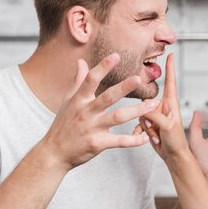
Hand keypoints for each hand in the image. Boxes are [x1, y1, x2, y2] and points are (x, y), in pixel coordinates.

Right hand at [40, 53, 159, 170]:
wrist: (54, 152)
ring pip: (118, 117)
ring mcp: (92, 128)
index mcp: (79, 100)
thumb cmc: (63, 125)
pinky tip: (145, 138)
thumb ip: (77, 81)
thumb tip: (81, 61)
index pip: (91, 80)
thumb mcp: (68, 101)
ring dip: (137, 111)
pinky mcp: (97, 143)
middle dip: (123, 88)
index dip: (103, 67)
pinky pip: (119, 141)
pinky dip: (133, 140)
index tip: (115, 56)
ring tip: (152, 105)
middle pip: (107, 97)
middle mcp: (86, 112)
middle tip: (139, 78)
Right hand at [136, 54, 189, 159]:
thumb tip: (142, 109)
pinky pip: (138, 123)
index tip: (171, 55)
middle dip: (149, 116)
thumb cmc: (176, 142)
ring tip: (156, 134)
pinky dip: (141, 131)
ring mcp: (156, 116)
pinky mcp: (150, 124)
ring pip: (141, 113)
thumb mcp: (167, 127)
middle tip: (156, 127)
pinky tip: (147, 138)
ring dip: (147, 126)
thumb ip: (153, 115)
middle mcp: (163, 108)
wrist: (173, 157)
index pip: (170, 82)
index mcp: (171, 104)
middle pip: (148, 102)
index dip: (171, 69)